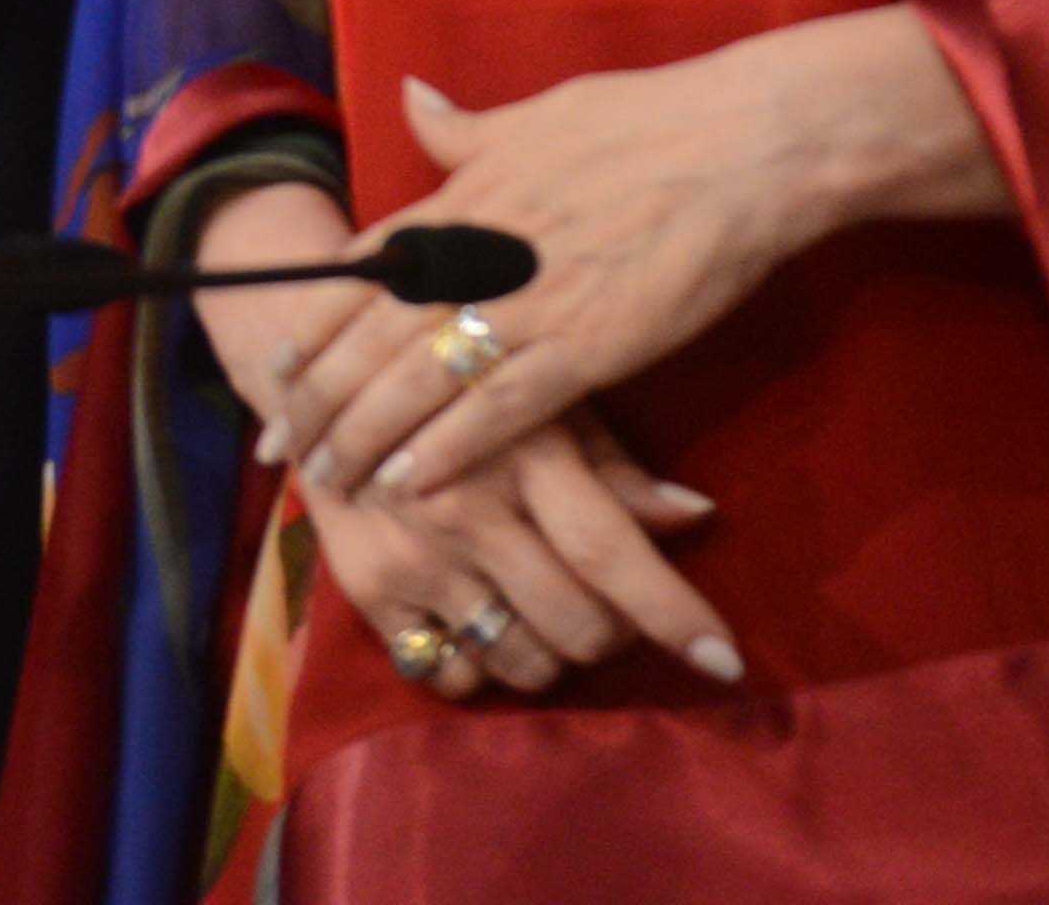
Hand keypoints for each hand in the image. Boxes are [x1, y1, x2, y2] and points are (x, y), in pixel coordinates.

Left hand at [291, 14, 1006, 500]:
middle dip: (318, 401)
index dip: (311, 329)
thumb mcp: (533, 114)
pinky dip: (448, 450)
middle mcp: (472, 254)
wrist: (737, 149)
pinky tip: (412, 485)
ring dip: (366, 437)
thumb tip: (411, 96)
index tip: (276, 372)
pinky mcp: (582, 348)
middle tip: (284, 452)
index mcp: (457, 198)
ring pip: (415, 384)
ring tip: (332, 480)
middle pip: (367, 341)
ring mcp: (522, 303)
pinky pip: (497, 411)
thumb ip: (463, 128)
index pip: (355, 274)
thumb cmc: (642, 123)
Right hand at [291, 407, 737, 696]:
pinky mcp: (367, 590)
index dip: (675, 614)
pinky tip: (480, 619)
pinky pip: (448, 675)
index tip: (725, 661)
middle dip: (611, 633)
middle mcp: (464, 508)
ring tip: (540, 608)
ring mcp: (412, 555)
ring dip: (550, 651)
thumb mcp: (540, 402)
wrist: (323, 374)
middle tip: (605, 606)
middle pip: (577, 625)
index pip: (611, 551)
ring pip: (521, 660)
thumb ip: (613, 466)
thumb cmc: (458, 382)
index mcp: (520, 451)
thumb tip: (697, 515)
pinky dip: (479, 665)